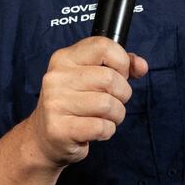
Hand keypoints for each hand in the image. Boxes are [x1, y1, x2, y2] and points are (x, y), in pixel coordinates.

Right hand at [26, 37, 147, 166]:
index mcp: (64, 58)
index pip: (103, 46)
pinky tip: (95, 130)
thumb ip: (119, 67)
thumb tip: (141, 65)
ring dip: (116, 115)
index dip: (121, 62)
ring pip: (108, 104)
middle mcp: (57, 77)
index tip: (119, 75)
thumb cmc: (73, 104)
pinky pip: (101, 127)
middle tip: (112, 102)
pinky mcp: (60, 129)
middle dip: (122, 95)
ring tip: (104, 117)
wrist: (43, 138)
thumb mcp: (91, 77)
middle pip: (110, 78)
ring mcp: (55, 103)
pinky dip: (107, 131)